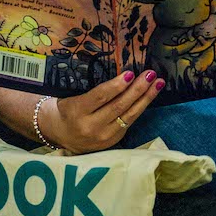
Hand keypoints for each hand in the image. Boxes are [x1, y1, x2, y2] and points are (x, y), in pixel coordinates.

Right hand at [43, 70, 163, 151]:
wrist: (58, 134)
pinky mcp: (112, 142)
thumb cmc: (67, 109)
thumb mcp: (74, 98)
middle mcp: (90, 126)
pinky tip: (149, 97)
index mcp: (77, 111)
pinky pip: (129, 123)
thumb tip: (126, 77)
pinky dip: (140, 108)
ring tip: (157, 83)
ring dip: (145, 98)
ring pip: (128, 116)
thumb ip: (97, 92)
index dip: (117, 85)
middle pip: (118, 106)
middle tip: (150, 74)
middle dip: (137, 89)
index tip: (130, 73)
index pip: (100, 97)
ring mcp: (103, 137)